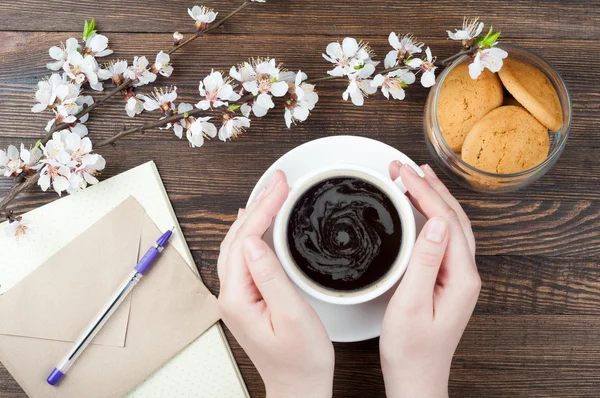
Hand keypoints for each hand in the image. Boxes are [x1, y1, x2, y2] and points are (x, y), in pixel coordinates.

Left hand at [217, 170, 334, 397]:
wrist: (299, 387)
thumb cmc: (301, 359)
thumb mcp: (293, 316)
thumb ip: (271, 277)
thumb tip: (254, 241)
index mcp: (238, 297)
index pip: (246, 239)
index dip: (264, 208)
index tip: (281, 186)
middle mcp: (230, 295)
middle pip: (238, 237)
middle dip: (258, 204)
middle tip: (278, 180)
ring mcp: (236, 296)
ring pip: (238, 244)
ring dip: (254, 215)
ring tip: (271, 192)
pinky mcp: (246, 297)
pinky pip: (244, 256)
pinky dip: (253, 233)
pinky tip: (256, 223)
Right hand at [380, 162, 480, 397]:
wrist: (416, 377)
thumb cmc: (410, 348)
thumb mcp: (411, 304)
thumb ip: (425, 262)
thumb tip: (438, 223)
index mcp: (460, 277)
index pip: (444, 220)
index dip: (423, 191)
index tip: (402, 172)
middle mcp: (465, 273)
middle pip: (453, 217)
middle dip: (429, 186)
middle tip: (405, 166)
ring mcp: (458, 276)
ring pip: (451, 225)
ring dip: (434, 197)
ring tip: (416, 175)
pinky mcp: (447, 279)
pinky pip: (445, 237)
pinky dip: (433, 215)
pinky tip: (421, 209)